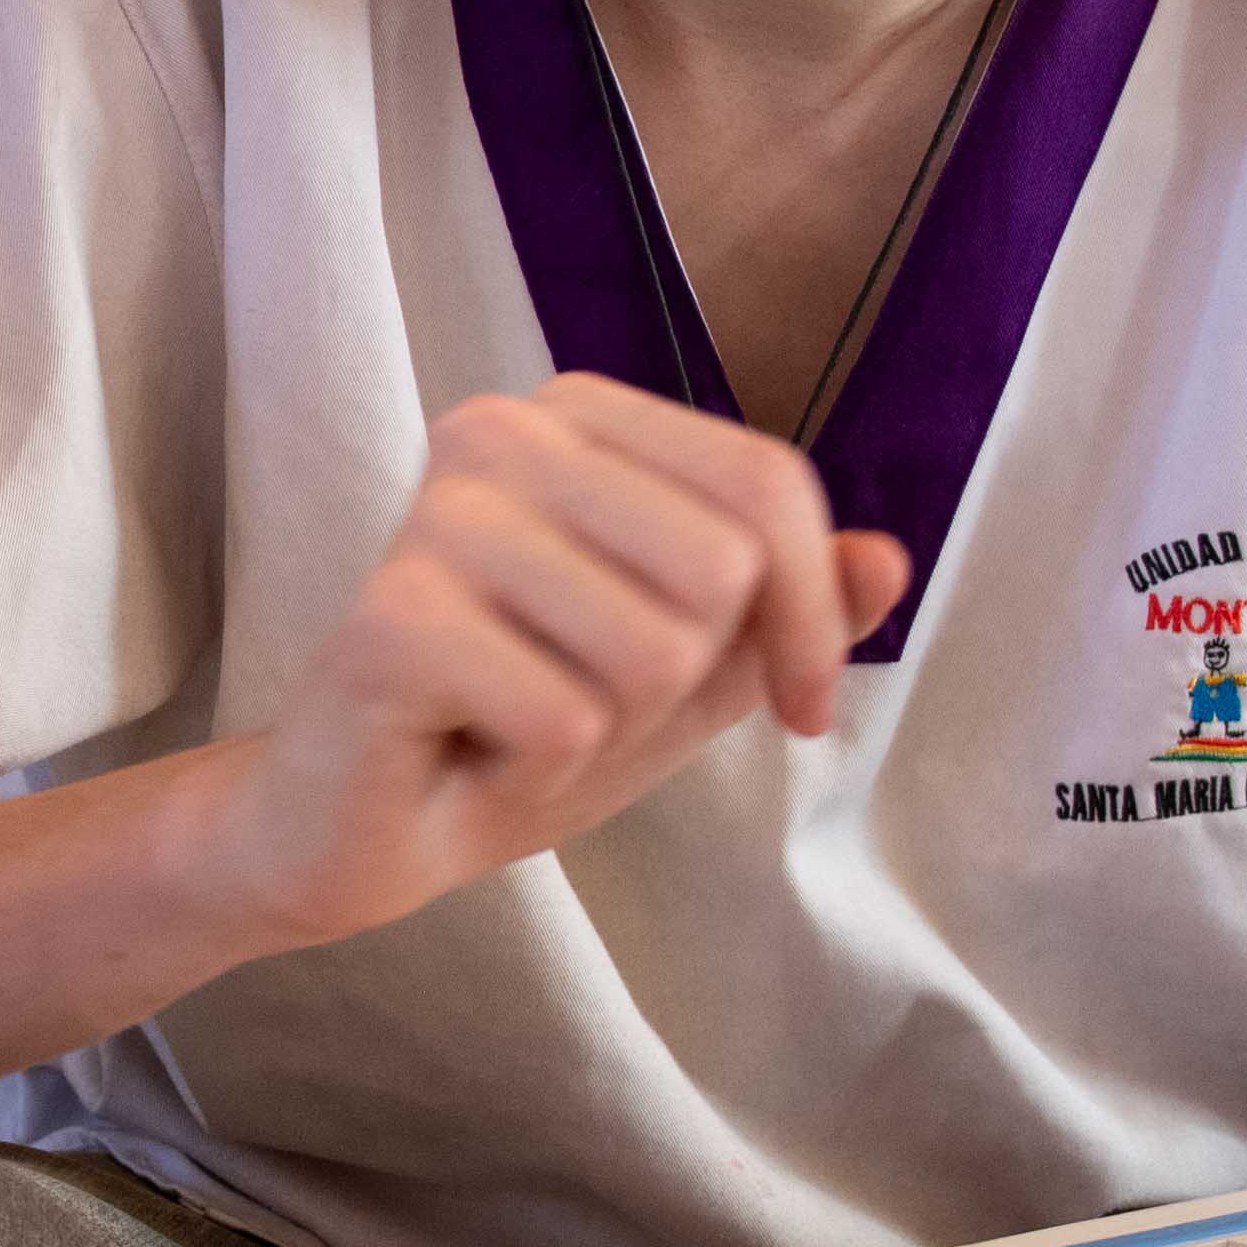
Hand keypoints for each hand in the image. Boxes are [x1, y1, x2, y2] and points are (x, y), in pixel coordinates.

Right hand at [175, 381, 902, 956]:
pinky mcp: (389, 619)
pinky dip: (537, 770)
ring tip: (522, 723)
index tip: (794, 706)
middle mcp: (498, 433)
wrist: (355, 831)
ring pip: (653, 650)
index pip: (767, 483)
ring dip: (605, 730)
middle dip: (682, 681)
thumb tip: (891, 559)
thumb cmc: (516, 730)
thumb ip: (786, 609)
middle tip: (586, 704)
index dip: (811, 616)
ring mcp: (437, 516)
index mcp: (574, 416)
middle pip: (721, 567)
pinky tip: (472, 752)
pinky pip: (567, 718)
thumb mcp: (688, 671)